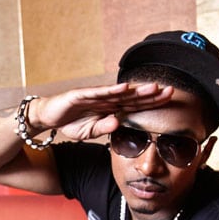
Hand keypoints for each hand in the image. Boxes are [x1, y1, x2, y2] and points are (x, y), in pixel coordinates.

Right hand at [32, 82, 173, 140]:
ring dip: (136, 90)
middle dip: (151, 94)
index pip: (134, 106)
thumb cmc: (70, 122)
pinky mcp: (80, 95)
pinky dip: (111, 90)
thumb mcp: (89, 131)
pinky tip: (124, 87)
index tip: (168, 101)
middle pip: (132, 97)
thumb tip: (118, 124)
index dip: (151, 103)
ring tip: (153, 88)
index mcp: (110, 108)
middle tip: (171, 90)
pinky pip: (98, 93)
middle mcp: (105, 100)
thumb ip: (104, 128)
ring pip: (119, 93)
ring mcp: (93, 96)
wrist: (47, 116)